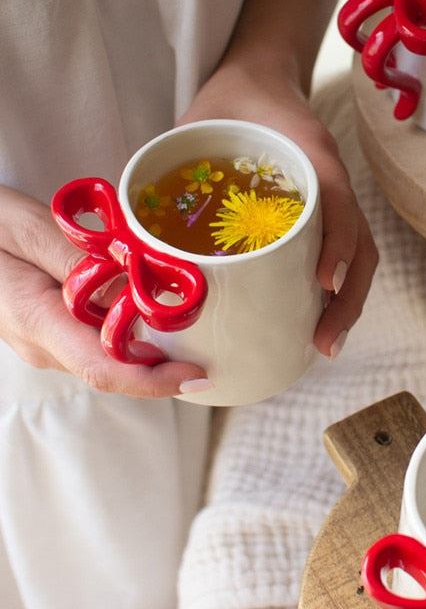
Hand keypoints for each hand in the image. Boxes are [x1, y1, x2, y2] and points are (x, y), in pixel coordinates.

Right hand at [0, 185, 209, 396]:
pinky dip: (129, 327)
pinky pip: (97, 339)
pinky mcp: (50, 332)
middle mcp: (44, 345)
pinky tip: (152, 303)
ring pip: (109, 354)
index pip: (103, 369)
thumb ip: (76, 259)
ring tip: (193, 318)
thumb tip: (132, 285)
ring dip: (151, 343)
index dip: (155, 381)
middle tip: (216, 339)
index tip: (199, 375)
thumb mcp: (27, 227)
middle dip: (166, 362)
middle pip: (116, 368)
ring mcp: (45, 343)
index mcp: (37, 321)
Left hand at [179, 76, 377, 359]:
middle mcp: (330, 176)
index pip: (335, 199)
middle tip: (324, 342)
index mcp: (308, 150)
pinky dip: (336, 288)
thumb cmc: (230, 102)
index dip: (336, 242)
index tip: (324, 282)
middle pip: (359, 241)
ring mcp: (333, 196)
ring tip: (323, 344)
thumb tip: (124, 231)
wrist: (260, 75)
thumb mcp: (198, 120)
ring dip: (347, 301)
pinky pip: (340, 251)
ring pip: (358, 253)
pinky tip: (314, 320)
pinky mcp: (324, 211)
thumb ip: (168, 164)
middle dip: (348, 296)